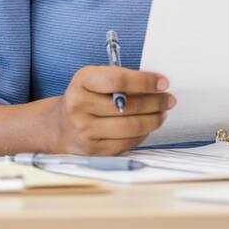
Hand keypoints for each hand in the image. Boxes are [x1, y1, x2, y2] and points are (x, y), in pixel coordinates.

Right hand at [50, 66, 173, 154]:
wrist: (60, 127)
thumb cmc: (86, 97)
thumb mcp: (94, 79)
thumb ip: (120, 79)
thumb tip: (156, 85)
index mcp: (81, 81)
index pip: (117, 80)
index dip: (144, 81)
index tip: (163, 82)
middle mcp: (79, 106)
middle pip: (127, 106)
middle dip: (155, 102)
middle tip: (169, 99)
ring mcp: (85, 130)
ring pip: (130, 127)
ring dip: (153, 120)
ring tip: (162, 113)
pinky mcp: (93, 150)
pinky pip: (127, 143)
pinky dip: (142, 134)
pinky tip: (147, 126)